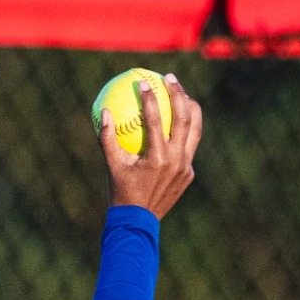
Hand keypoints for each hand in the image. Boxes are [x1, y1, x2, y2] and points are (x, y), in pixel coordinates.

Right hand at [99, 73, 202, 219]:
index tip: (143, 82)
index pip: (156, 119)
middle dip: (178, 93)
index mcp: (157, 158)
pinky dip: (185, 131)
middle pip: (184, 118)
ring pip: (195, 130)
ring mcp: (186, 167)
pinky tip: (178, 120)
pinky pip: (190, 146)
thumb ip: (106, 138)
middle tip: (169, 78)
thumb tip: (104, 112)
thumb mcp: (111, 166)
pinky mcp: (189, 173)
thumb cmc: (121, 191)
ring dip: (189, 109)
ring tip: (181, 93)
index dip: (149, 97)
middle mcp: (176, 160)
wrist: (139, 221)